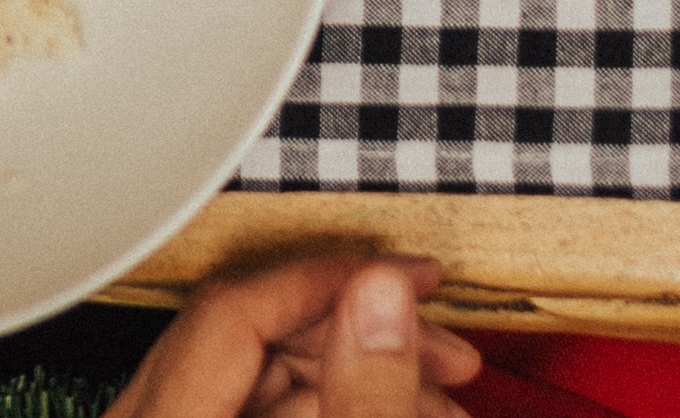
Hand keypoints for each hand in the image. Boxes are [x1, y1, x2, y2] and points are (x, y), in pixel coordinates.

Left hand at [107, 253, 482, 417]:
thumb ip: (366, 392)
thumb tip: (382, 292)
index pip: (236, 306)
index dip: (333, 277)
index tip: (409, 275)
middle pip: (251, 336)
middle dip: (361, 334)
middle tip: (443, 349)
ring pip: (261, 377)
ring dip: (356, 376)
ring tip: (437, 397)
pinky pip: (253, 411)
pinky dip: (328, 407)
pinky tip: (389, 408)